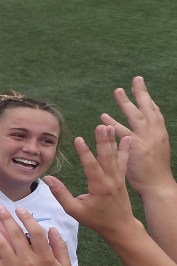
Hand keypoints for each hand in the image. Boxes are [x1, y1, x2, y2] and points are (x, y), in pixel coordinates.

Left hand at [0, 206, 71, 265]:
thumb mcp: (64, 265)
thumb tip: (52, 228)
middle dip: (6, 217)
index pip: (35, 232)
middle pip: (15, 234)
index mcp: (44, 257)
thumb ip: (60, 246)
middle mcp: (28, 260)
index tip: (20, 209)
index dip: (27, 218)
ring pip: (0, 243)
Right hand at [44, 125, 133, 237]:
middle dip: (103, 140)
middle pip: (106, 157)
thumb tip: (48, 179)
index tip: (79, 139)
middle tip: (101, 125)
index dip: (84, 152)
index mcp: (99, 187)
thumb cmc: (96, 219)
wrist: (121, 227)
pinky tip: (127, 138)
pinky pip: (123, 161)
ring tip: (110, 126)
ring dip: (112, 140)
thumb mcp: (74, 210)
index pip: (91, 166)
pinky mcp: (122, 178)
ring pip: (115, 156)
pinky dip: (125, 149)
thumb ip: (60, 194)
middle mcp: (111, 180)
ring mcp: (118, 178)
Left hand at [100, 76, 174, 196]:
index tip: (141, 87)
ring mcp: (145, 141)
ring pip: (135, 117)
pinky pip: (121, 134)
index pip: (155, 113)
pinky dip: (112, 125)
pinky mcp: (135, 149)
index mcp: (160, 134)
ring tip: (118, 91)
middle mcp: (155, 134)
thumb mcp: (157, 150)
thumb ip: (150, 139)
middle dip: (142, 93)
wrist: (158, 186)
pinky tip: (103, 117)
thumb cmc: (154, 171)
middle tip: (136, 79)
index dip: (149, 100)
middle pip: (148, 109)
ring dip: (126, 103)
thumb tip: (144, 131)